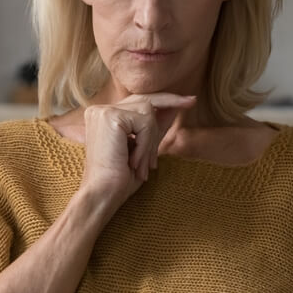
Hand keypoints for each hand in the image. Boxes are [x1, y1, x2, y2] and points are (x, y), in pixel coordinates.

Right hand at [81, 93, 195, 204]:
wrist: (103, 194)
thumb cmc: (120, 177)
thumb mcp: (143, 148)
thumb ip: (155, 127)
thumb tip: (175, 107)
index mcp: (103, 116)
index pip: (138, 102)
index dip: (163, 101)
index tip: (188, 101)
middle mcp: (100, 110)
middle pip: (144, 99)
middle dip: (171, 101)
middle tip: (192, 102)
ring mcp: (103, 111)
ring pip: (147, 113)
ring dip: (152, 141)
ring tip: (144, 164)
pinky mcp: (110, 117)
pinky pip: (144, 124)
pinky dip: (146, 145)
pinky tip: (134, 162)